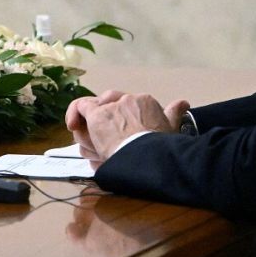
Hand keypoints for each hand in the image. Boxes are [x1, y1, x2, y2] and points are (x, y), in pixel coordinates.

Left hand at [67, 92, 185, 161]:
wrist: (149, 156)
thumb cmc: (161, 149)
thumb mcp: (171, 129)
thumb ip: (173, 114)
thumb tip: (183, 103)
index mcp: (146, 102)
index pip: (125, 106)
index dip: (119, 121)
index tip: (120, 135)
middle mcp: (128, 100)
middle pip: (108, 107)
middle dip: (103, 123)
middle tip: (103, 142)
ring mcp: (112, 106)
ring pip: (93, 113)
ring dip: (90, 129)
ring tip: (93, 146)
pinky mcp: (97, 114)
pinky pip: (81, 107)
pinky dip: (74, 114)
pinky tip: (72, 125)